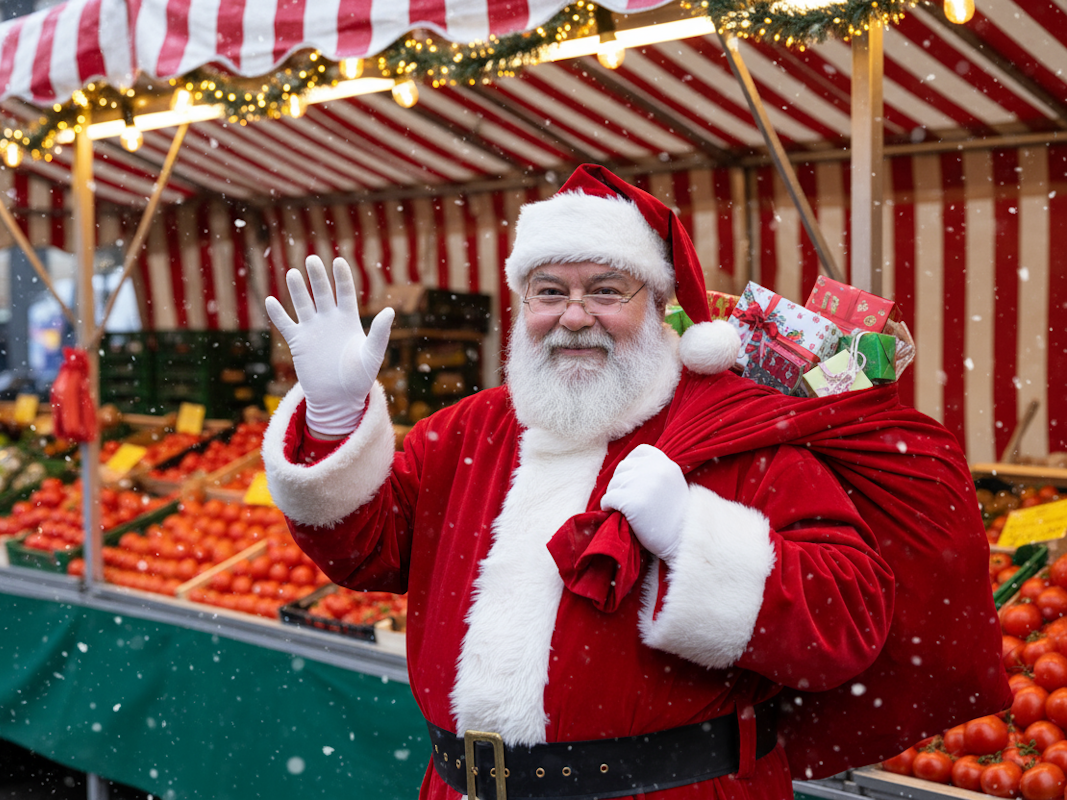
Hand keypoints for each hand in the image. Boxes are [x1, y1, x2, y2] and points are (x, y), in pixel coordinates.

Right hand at [265, 256, 393, 436]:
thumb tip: (389, 311)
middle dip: (318, 277)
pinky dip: (278, 313)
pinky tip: (270, 301)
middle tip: (312, 259)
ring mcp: (313, 330)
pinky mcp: (298, 342)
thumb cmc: (360, 378)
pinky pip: (286, 324)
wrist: (339, 399)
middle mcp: (330, 320)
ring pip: (303, 303)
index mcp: (349, 320)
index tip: (338, 261)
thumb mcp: (372, 355)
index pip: (345, 292)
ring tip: (293, 274)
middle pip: (322, 292)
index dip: (342, 277)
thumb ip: (379, 333)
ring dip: (297, 290)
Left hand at [600, 444, 688, 559]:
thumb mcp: (672, 484)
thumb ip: (655, 472)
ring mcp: (644, 484)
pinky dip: (608, 507)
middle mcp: (655, 470)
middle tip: (626, 499)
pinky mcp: (632, 501)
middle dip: (620, 483)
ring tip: (623, 508)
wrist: (682, 540)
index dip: (631, 466)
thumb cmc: (674, 516)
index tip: (631, 480)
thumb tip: (627, 469)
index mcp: (666, 464)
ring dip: (614, 495)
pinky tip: (616, 514)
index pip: (639, 452)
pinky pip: (609, 499)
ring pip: (614, 483)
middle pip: (623, 467)